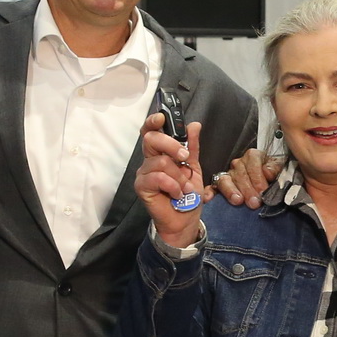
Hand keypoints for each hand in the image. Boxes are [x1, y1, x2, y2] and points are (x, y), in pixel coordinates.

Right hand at [132, 114, 205, 249]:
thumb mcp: (194, 168)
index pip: (151, 132)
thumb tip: (194, 125)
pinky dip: (173, 185)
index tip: (162, 117)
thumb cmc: (187, 195)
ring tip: (184, 188)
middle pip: (152, 140)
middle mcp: (149, 161)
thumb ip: (192, 147)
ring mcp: (143, 174)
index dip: (154, 122)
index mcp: (160, 153)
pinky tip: (177, 194)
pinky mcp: (142, 187)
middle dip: (172, 145)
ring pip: (161, 162)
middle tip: (185, 158)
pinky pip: (158, 178)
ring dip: (178, 176)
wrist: (185, 220)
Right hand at [213, 147, 280, 207]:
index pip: (253, 162)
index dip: (257, 177)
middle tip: (254, 202)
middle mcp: (239, 164)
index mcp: (253, 156)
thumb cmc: (273, 177)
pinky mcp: (220, 186)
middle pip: (240, 174)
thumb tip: (267, 172)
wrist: (268, 184)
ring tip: (237, 200)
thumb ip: (275, 169)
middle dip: (247, 189)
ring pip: (225, 179)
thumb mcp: (279, 169)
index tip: (262, 190)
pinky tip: (209, 198)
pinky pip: (212, 187)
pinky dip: (209, 192)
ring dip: (231, 190)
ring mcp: (228, 174)